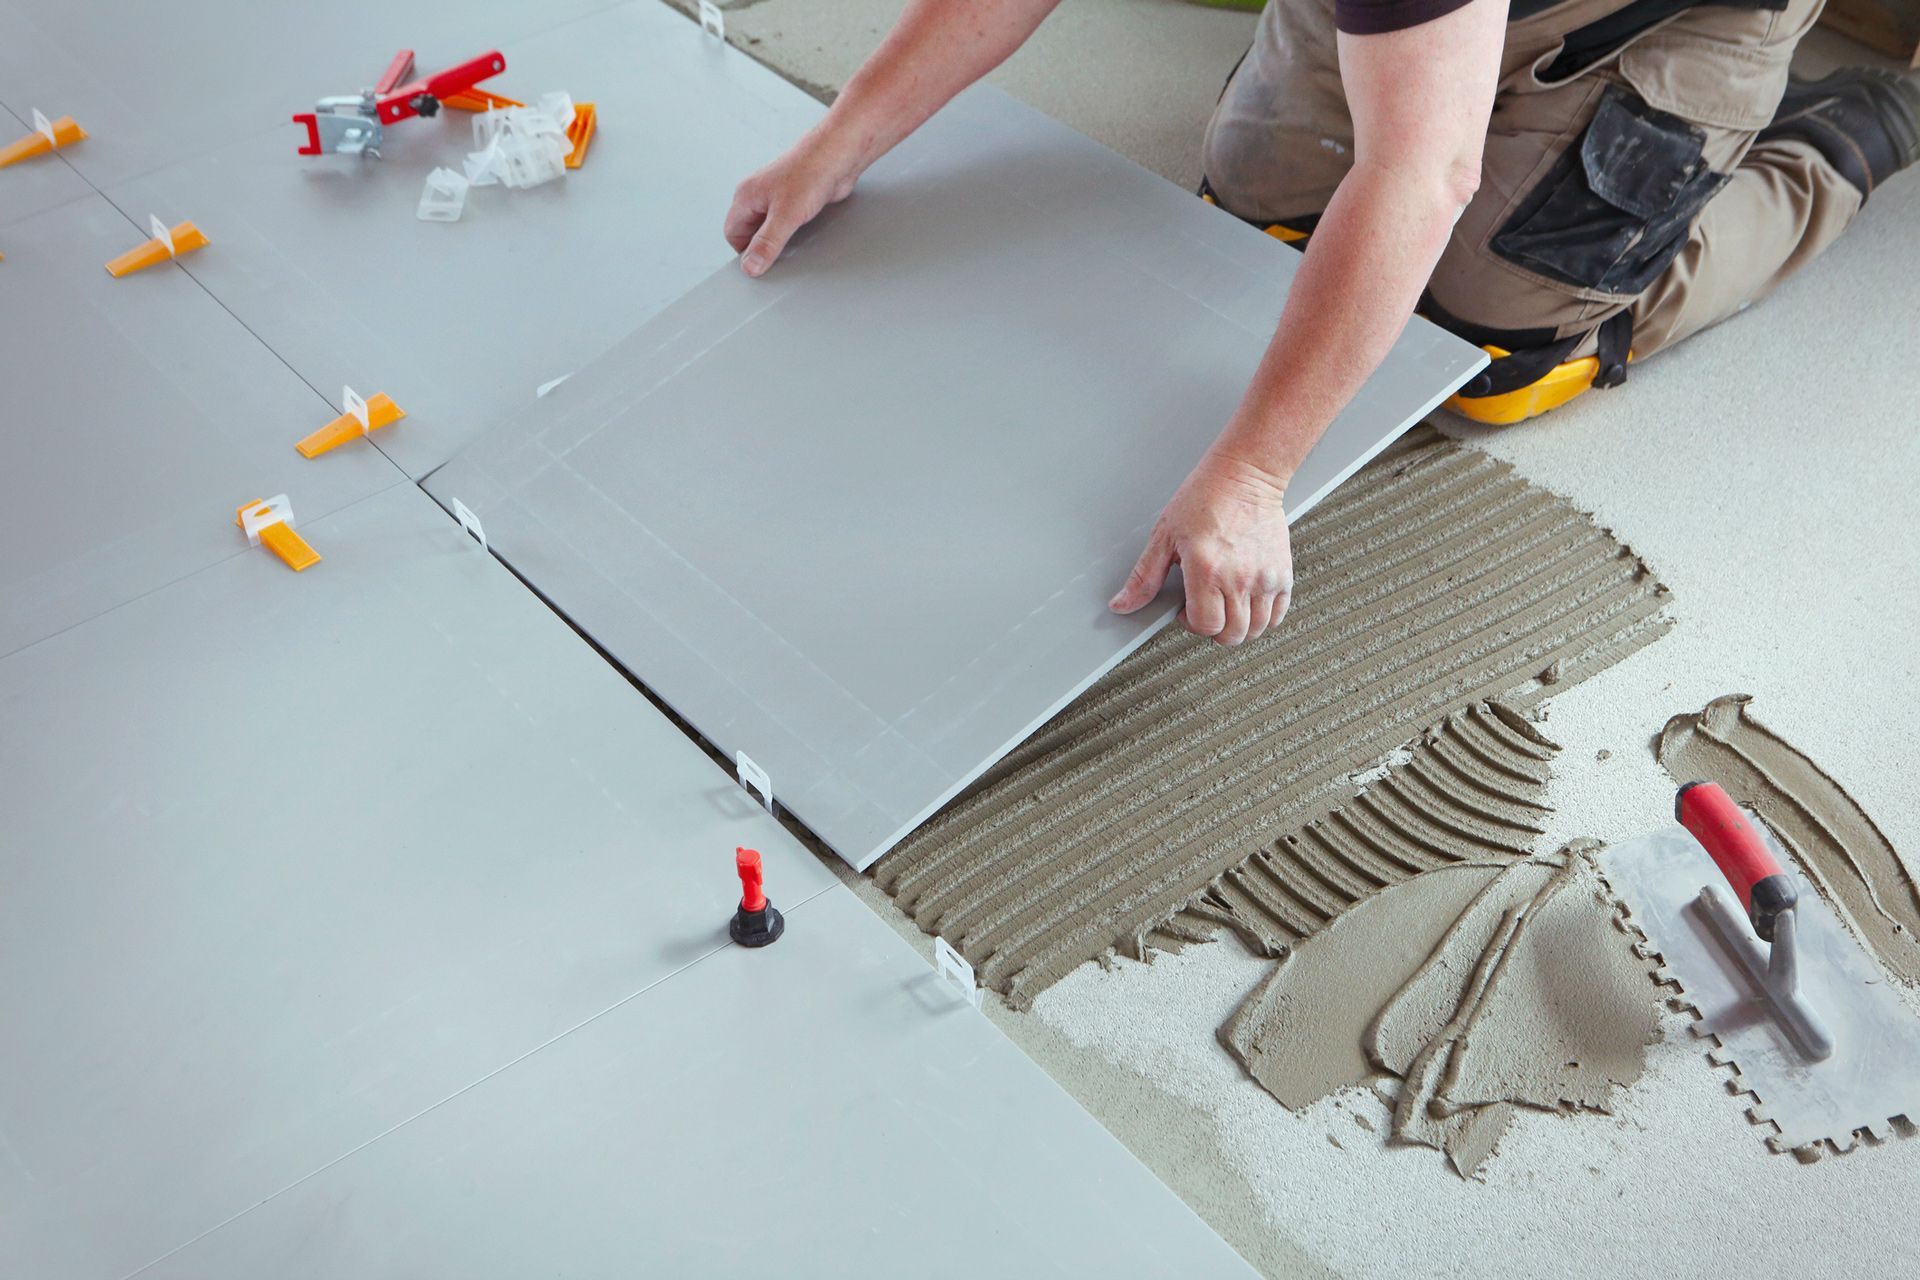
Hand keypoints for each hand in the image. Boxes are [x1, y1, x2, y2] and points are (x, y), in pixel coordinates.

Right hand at [724, 134, 862, 276]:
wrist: (839, 155)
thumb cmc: (810, 172)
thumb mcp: (785, 216)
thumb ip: (767, 244)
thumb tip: (750, 266)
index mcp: (746, 196)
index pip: (732, 234)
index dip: (745, 252)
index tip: (760, 265)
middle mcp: (758, 196)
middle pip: (750, 233)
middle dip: (763, 247)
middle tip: (779, 258)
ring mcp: (777, 198)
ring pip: (770, 229)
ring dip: (780, 240)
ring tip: (795, 242)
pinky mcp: (795, 201)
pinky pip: (787, 224)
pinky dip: (794, 233)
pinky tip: (806, 235)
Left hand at [1108, 451, 1293, 645]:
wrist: (1245, 474)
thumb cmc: (1205, 497)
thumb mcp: (1164, 535)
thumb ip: (1144, 576)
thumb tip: (1123, 604)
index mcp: (1207, 570)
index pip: (1205, 625)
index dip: (1191, 624)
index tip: (1186, 610)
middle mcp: (1239, 577)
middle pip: (1231, 634)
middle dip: (1214, 629)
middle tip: (1205, 608)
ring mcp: (1265, 577)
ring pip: (1256, 629)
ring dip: (1239, 626)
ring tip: (1226, 605)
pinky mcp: (1282, 572)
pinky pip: (1278, 613)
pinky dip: (1263, 616)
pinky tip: (1248, 601)